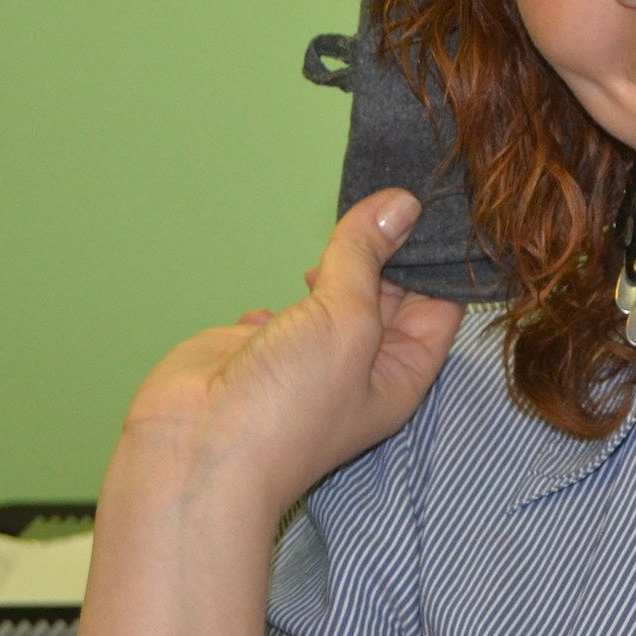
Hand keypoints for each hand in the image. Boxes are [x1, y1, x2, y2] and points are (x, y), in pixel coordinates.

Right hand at [119, 190, 464, 514]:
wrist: (194, 451)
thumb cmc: (288, 406)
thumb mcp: (347, 320)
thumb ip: (367, 258)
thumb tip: (401, 204)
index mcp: (400, 370)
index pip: (438, 304)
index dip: (438, 258)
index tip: (441, 201)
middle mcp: (360, 364)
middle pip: (390, 292)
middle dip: (393, 247)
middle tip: (399, 184)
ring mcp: (308, 353)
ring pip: (337, 292)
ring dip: (342, 258)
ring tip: (351, 210)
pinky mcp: (260, 344)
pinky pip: (285, 308)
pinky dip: (287, 292)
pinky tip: (291, 280)